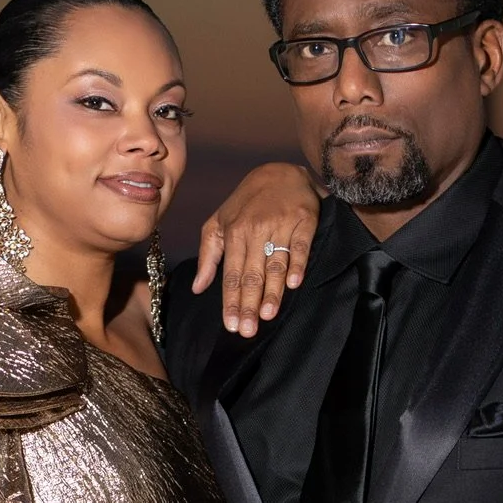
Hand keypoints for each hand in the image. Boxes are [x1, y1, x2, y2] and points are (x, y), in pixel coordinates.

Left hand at [193, 162, 321, 337]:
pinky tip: (295, 283)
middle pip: (251, 274)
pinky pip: (301, 246)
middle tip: (248, 330)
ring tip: (268, 315)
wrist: (281, 171)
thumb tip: (198, 288)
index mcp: (234, 232)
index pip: (231, 275)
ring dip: (272, 291)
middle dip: (248, 304)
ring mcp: (281, 224)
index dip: (230, 302)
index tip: (231, 326)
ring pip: (275, 263)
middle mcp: (256, 229)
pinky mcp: (304, 220)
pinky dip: (298, 264)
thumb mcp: (220, 222)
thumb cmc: (247, 202)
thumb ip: (208, 255)